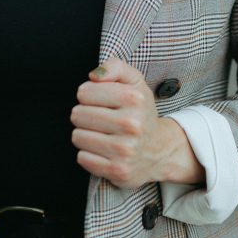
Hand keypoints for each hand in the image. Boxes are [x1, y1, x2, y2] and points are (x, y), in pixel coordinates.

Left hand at [70, 59, 203, 189]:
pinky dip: (88, 154)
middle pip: (78, 114)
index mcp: (134, 98)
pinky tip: (103, 150)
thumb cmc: (140, 112)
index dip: (87, 95)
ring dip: (84, 135)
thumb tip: (94, 75)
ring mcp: (125, 150)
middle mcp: (132, 124)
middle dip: (84, 115)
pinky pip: (83, 158)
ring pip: (77, 137)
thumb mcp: (135, 82)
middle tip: (99, 119)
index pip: (84, 92)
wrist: (160, 150)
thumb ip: (115, 67)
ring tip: (101, 134)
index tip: (99, 101)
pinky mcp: (118, 171)